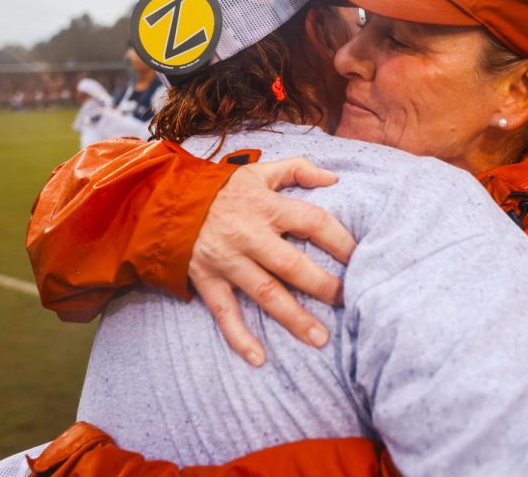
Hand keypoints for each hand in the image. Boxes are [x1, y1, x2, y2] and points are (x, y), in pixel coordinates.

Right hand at [189, 157, 355, 365]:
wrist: (165, 201)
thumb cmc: (221, 188)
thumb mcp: (258, 172)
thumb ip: (297, 169)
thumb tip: (335, 178)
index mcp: (266, 206)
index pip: (313, 222)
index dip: (341, 241)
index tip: (362, 258)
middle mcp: (249, 234)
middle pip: (292, 264)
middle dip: (323, 286)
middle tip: (350, 303)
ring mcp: (227, 260)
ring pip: (264, 292)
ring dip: (293, 317)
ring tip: (320, 339)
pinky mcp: (206, 279)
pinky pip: (224, 312)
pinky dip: (239, 336)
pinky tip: (259, 358)